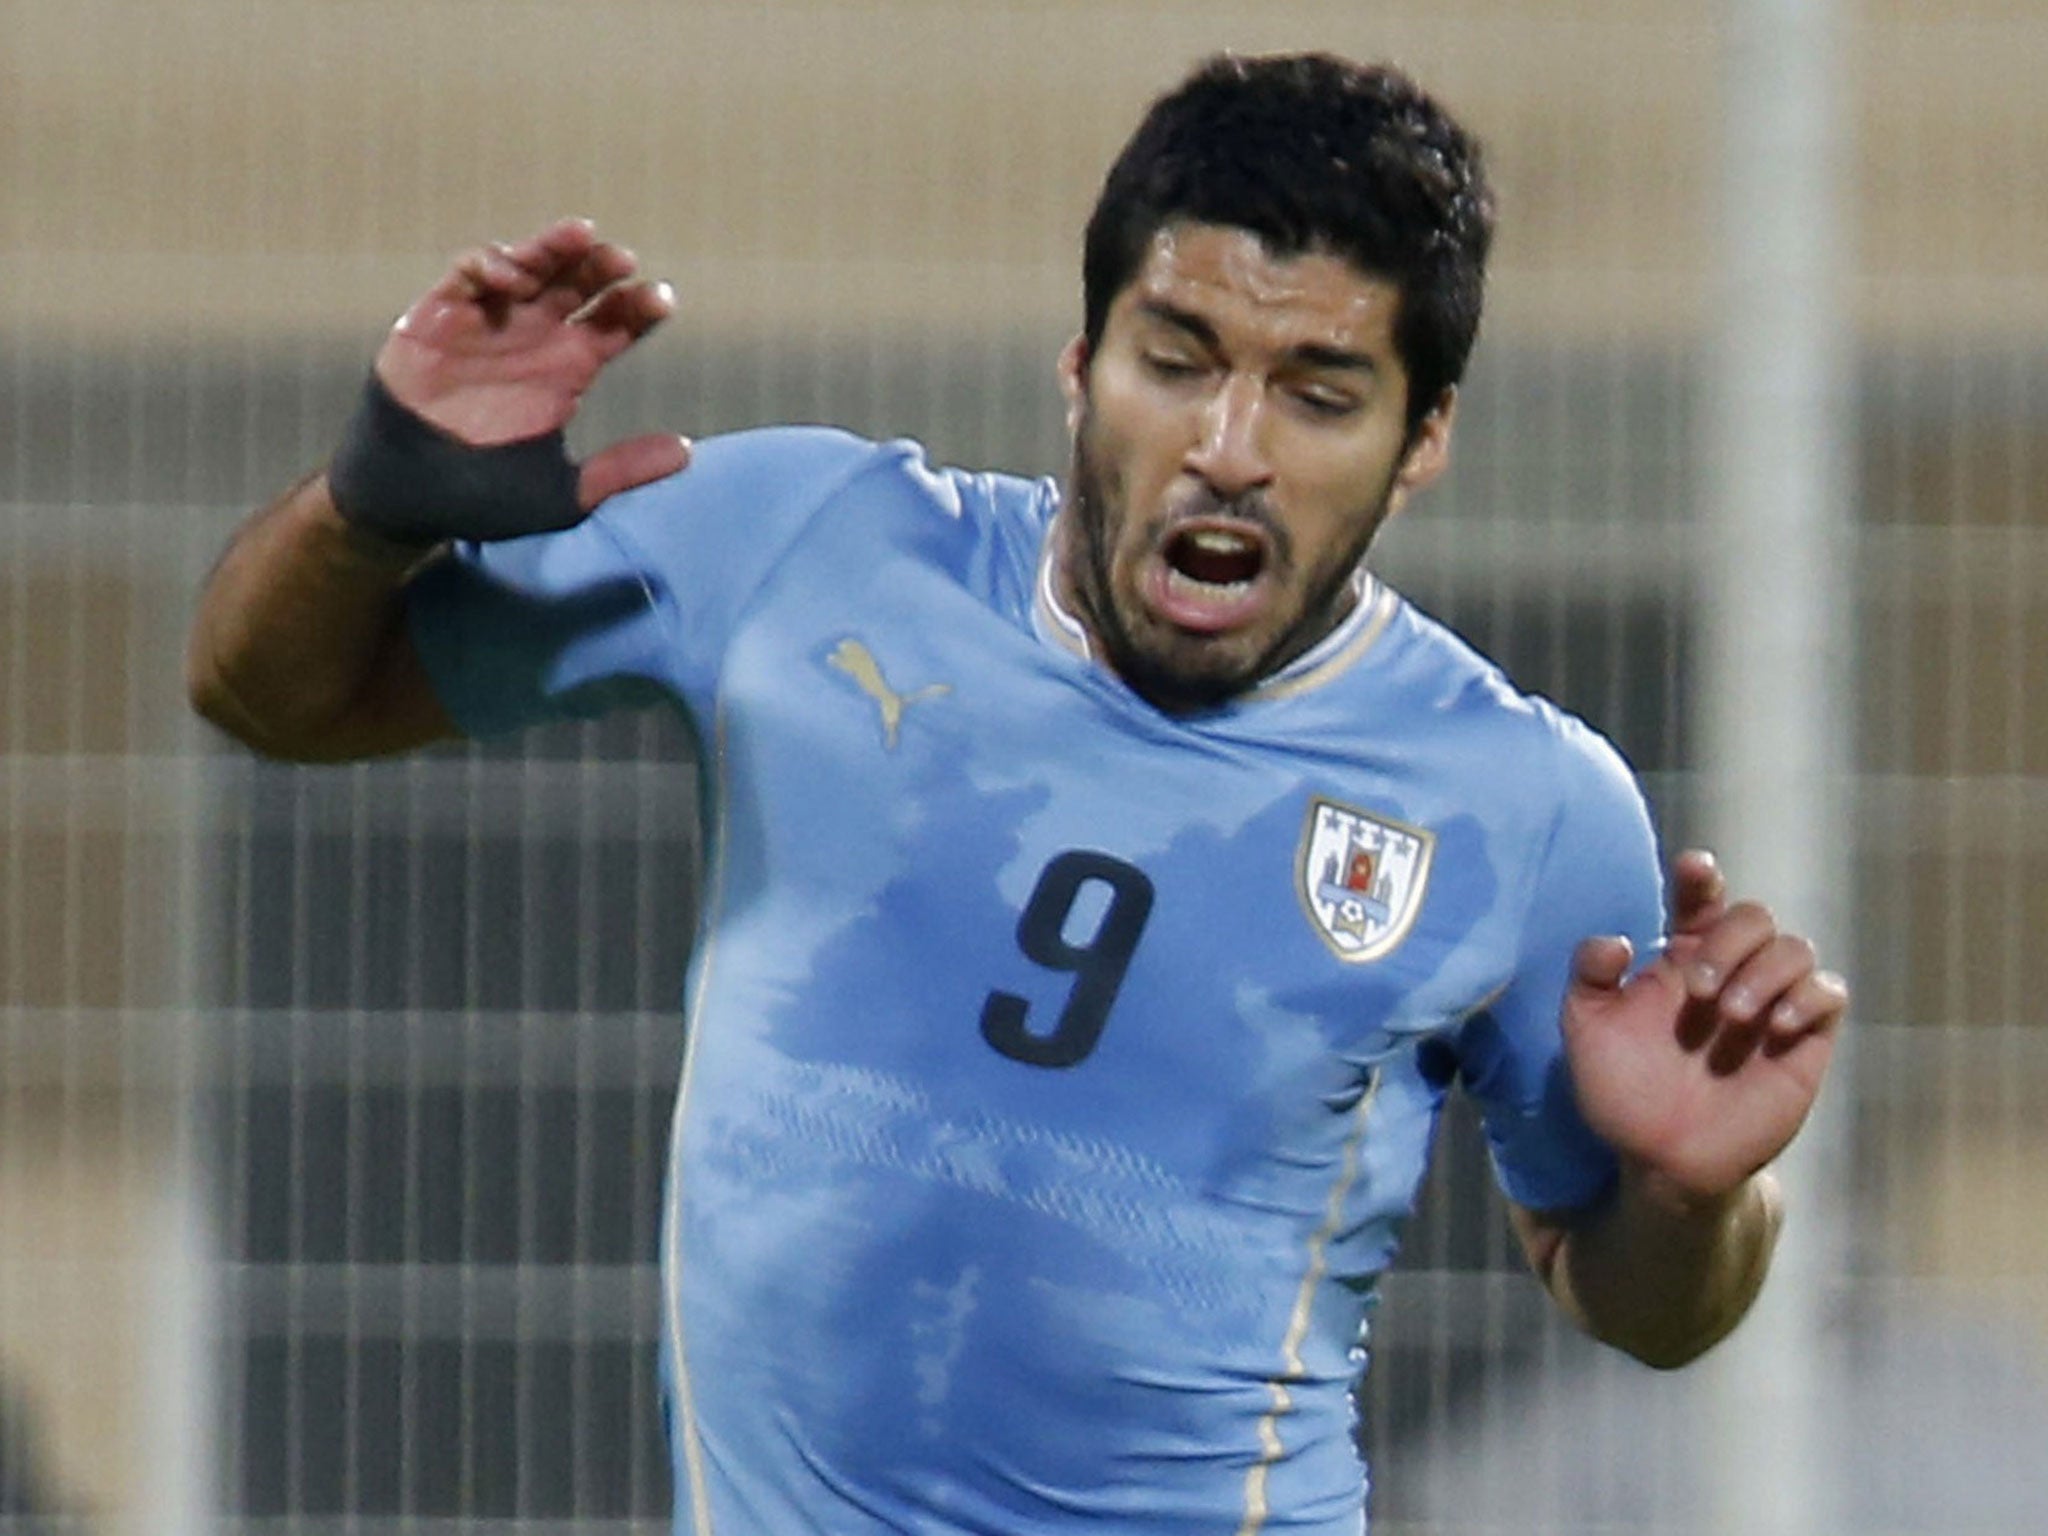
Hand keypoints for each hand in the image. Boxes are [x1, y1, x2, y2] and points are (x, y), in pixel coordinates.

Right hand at [330, 219, 690, 543]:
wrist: (409, 502)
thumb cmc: (484, 499)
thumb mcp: (564, 493)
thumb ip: (622, 471)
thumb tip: (688, 453)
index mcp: (568, 369)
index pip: (614, 324)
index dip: (639, 307)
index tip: (662, 300)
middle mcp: (533, 338)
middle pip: (578, 285)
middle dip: (602, 267)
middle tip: (624, 261)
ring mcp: (488, 323)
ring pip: (529, 266)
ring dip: (553, 248)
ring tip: (581, 238)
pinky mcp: (438, 318)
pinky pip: (467, 276)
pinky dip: (490, 264)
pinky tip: (515, 274)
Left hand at [1561, 849, 1847, 1205]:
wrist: (1661, 1160)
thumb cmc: (1621, 1090)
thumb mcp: (1586, 1030)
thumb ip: (1588, 977)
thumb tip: (1615, 941)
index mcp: (1680, 959)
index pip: (1700, 900)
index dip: (1702, 877)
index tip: (1695, 868)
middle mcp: (1731, 972)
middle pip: (1754, 916)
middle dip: (1730, 942)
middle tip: (1700, 990)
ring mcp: (1770, 1005)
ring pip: (1796, 948)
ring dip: (1766, 972)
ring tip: (1733, 1017)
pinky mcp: (1803, 1042)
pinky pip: (1830, 993)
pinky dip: (1808, 997)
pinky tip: (1774, 1028)